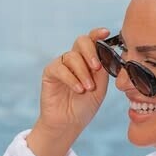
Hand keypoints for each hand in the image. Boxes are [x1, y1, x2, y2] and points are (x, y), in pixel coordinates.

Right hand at [28, 27, 111, 155]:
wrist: (69, 123)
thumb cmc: (85, 106)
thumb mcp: (100, 87)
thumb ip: (102, 69)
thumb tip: (105, 52)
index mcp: (89, 60)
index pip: (93, 41)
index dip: (98, 34)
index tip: (106, 32)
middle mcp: (75, 59)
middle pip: (81, 41)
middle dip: (90, 52)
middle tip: (96, 67)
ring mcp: (62, 64)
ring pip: (72, 56)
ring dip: (83, 72)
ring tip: (87, 89)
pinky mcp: (50, 72)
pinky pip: (60, 68)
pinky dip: (71, 78)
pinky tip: (78, 89)